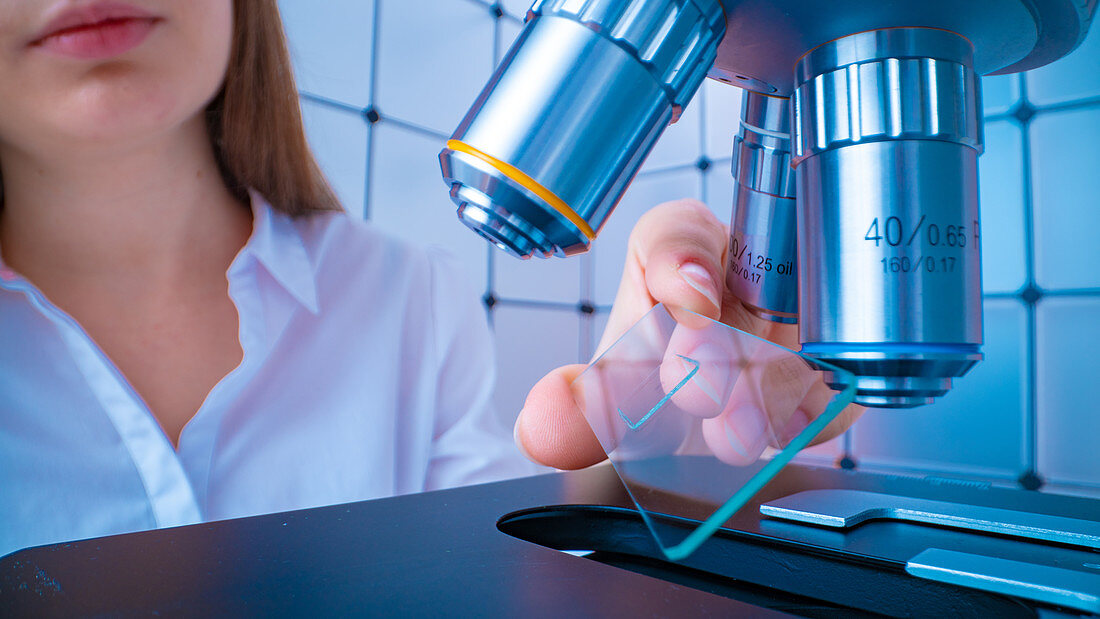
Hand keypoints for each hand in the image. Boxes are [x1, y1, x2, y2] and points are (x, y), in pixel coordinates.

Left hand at [514, 198, 862, 468]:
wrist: (705, 434)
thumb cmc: (659, 388)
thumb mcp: (615, 398)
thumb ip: (578, 408)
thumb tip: (539, 424)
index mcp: (678, 265)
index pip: (679, 232)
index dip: (684, 254)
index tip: (687, 295)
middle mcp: (741, 282)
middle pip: (749, 284)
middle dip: (724, 341)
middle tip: (698, 389)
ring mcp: (795, 323)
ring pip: (800, 333)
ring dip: (769, 383)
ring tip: (734, 431)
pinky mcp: (832, 369)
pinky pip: (842, 381)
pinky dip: (817, 410)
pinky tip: (790, 431)